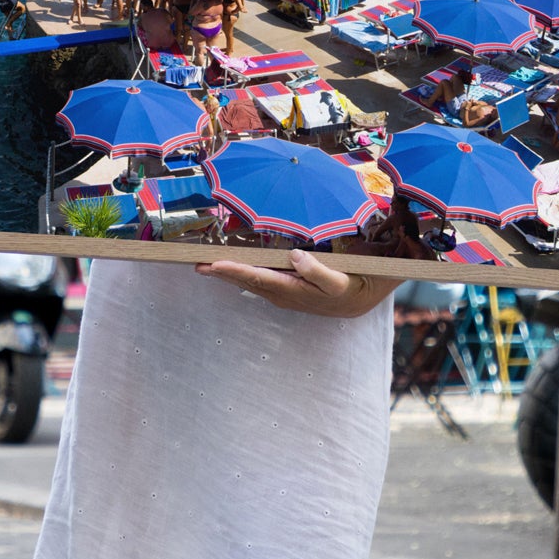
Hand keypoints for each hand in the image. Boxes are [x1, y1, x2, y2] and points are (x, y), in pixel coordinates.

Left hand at [196, 250, 400, 318]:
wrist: (364, 300)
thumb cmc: (354, 286)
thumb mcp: (342, 280)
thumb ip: (318, 271)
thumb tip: (295, 257)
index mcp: (294, 290)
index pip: (258, 278)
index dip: (235, 271)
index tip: (214, 264)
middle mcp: (284, 293)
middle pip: (247, 281)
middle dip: (221, 273)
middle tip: (195, 263)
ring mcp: (284, 293)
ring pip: (250, 282)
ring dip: (228, 274)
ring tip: (205, 264)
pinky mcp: (287, 290)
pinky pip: (259, 280)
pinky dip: (242, 273)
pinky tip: (232, 267)